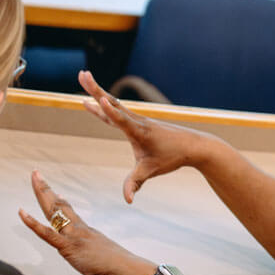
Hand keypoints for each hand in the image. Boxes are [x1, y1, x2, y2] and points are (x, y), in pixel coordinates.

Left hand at [18, 170, 154, 274]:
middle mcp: (82, 231)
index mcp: (89, 237)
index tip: (52, 191)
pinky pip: (48, 233)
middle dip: (47, 190)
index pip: (71, 216)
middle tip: (37, 174)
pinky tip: (21, 212)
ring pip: (55, 211)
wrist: (132, 274)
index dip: (59, 203)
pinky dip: (32, 223)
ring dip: (42, 193)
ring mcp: (76, 237)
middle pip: (61, 206)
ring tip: (34, 176)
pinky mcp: (71, 247)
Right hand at [78, 71, 215, 202]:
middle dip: (96, 89)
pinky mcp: (138, 121)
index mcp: (138, 131)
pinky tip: (98, 101)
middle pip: (112, 103)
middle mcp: (136, 120)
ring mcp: (137, 119)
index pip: (121, 119)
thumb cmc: (172, 157)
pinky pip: (118, 110)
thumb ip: (135, 183)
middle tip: (82, 74)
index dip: (109, 111)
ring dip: (98, 91)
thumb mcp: (151, 171)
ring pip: (114, 103)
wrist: (192, 146)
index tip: (99, 99)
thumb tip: (127, 200)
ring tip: (84, 77)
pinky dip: (105, 104)